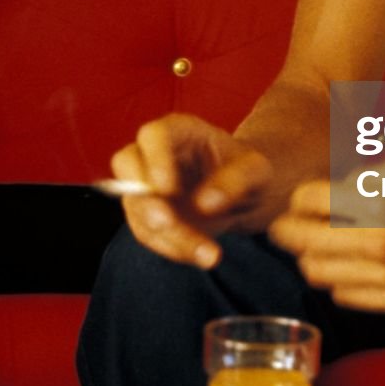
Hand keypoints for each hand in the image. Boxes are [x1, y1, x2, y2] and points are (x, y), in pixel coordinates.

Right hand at [113, 114, 276, 268]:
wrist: (246, 194)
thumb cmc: (249, 172)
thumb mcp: (257, 171)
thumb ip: (236, 179)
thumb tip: (204, 204)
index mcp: (179, 130)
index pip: (153, 136)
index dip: (155, 161)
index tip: (168, 189)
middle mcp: (154, 153)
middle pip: (128, 166)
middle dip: (143, 199)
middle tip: (167, 224)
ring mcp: (145, 184)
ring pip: (137, 208)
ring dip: (166, 236)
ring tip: (208, 254)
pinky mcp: (147, 213)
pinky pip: (146, 233)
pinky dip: (171, 248)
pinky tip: (201, 254)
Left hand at [269, 180, 384, 310]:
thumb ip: (359, 182)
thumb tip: (321, 198)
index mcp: (377, 203)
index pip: (304, 201)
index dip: (298, 199)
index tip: (302, 201)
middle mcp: (376, 243)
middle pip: (299, 241)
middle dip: (289, 231)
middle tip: (290, 226)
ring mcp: (384, 278)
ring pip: (315, 273)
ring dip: (311, 258)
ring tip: (321, 246)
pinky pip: (342, 295)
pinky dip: (337, 279)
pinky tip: (350, 266)